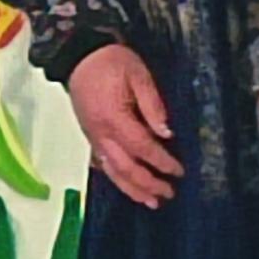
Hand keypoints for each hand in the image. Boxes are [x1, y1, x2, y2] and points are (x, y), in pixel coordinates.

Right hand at [67, 42, 180, 209]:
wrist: (79, 56)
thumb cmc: (110, 61)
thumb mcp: (138, 74)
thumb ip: (153, 105)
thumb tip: (166, 133)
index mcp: (113, 118)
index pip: (142, 148)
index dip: (162, 162)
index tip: (179, 171)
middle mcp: (100, 134)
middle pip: (126, 167)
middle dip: (148, 183)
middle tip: (168, 193)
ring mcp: (93, 138)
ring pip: (113, 171)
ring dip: (132, 189)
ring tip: (150, 202)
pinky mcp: (90, 137)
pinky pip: (103, 164)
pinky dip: (116, 179)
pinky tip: (128, 187)